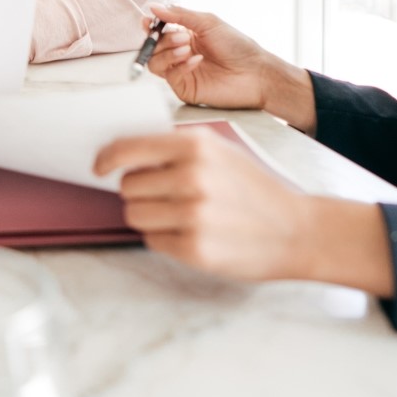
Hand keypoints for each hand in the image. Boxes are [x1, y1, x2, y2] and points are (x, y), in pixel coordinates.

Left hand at [94, 130, 312, 280]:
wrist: (298, 230)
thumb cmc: (254, 190)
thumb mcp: (221, 152)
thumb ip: (176, 148)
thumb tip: (125, 152)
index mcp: (196, 147)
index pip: (127, 149)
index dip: (107, 159)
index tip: (99, 167)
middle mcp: (192, 178)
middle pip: (127, 186)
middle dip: (138, 191)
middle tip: (164, 195)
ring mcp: (192, 215)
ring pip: (134, 214)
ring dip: (148, 215)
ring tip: (179, 215)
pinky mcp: (194, 248)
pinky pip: (152, 240)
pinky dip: (164, 237)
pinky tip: (192, 233)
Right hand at [145, 4, 316, 132]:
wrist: (255, 72)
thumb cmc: (237, 46)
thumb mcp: (208, 23)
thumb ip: (179, 15)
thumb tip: (153, 7)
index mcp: (185, 35)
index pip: (158, 31)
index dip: (150, 26)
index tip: (148, 22)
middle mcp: (180, 53)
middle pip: (153, 46)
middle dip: (162, 39)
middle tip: (181, 37)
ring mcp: (181, 71)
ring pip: (155, 62)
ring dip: (167, 53)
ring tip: (186, 49)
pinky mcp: (185, 88)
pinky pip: (170, 76)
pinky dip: (179, 67)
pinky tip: (196, 61)